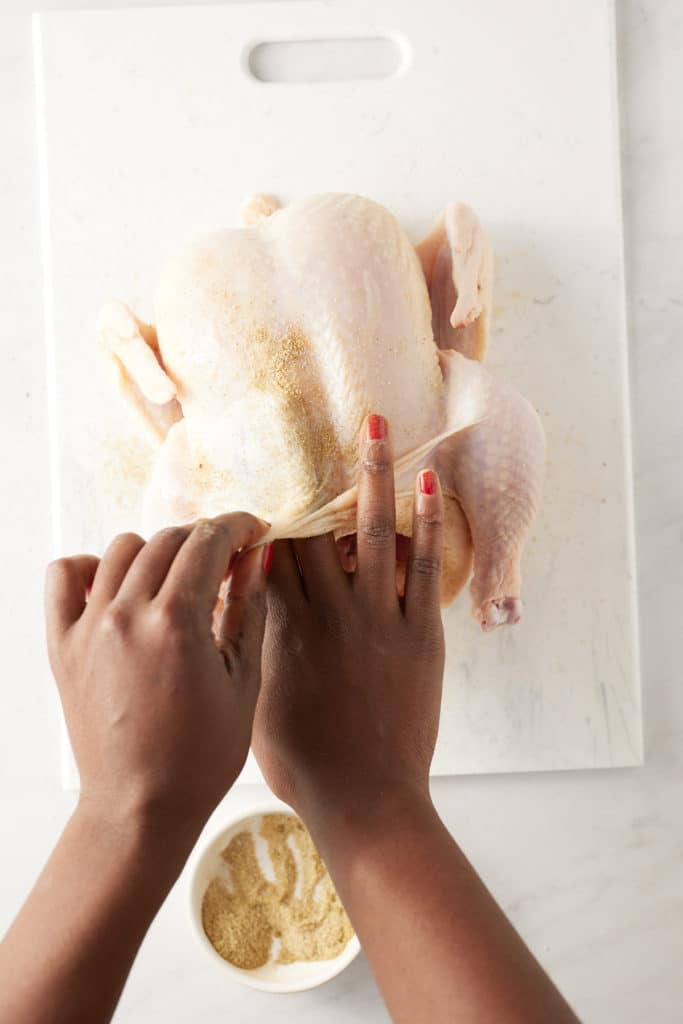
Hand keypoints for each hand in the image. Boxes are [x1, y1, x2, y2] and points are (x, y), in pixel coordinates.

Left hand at [45, 514, 269, 839]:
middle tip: (227, 561)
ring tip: (178, 580)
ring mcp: (89, 627)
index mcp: (177, 622)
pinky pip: (65, 576)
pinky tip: (119, 586)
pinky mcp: (62, 645)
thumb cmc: (201, 756)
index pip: (208, 540)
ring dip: (157, 551)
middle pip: (168, 539)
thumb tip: (255, 556)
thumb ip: (247, 608)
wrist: (141, 807)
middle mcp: (126, 614)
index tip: (254, 531)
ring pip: (122, 548)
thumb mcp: (243, 679)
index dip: (239, 526)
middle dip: (205, 539)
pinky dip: (92, 566)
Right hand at [252, 414, 444, 821]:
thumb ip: (257, 651)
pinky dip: (425, 524)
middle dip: (314, 470)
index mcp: (285, 627)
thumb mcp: (260, 703)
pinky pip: (424, 568)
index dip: (271, 504)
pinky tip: (428, 484)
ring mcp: (377, 619)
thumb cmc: (304, 765)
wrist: (365, 800)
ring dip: (374, 473)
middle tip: (313, 421)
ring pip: (372, 531)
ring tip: (378, 424)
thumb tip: (247, 617)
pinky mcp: (419, 634)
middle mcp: (329, 611)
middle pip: (317, 526)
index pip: (273, 550)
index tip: (270, 465)